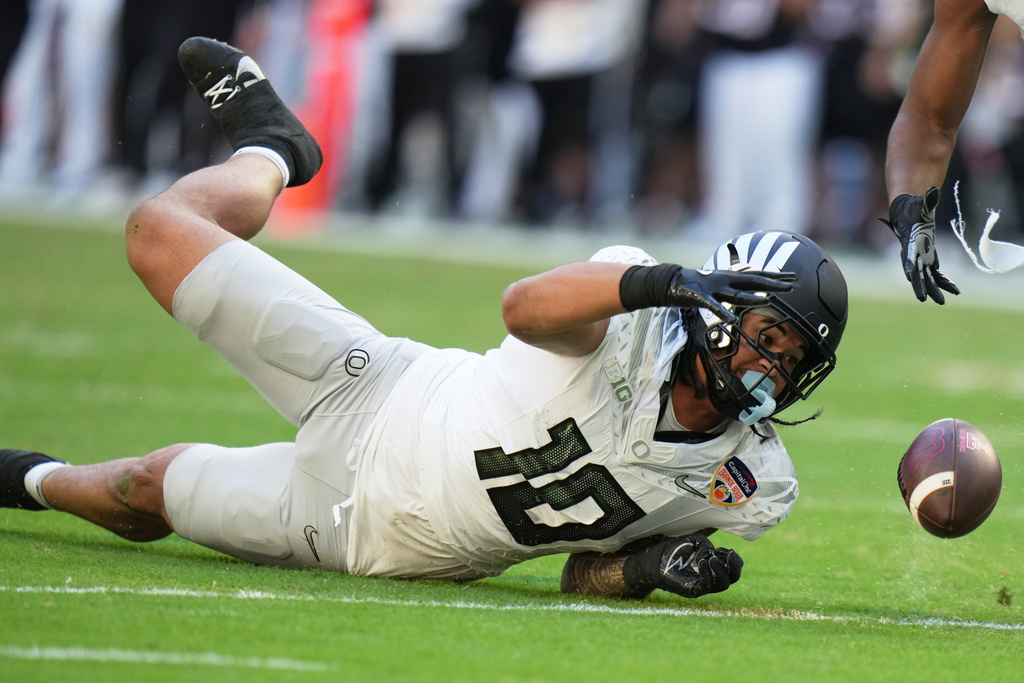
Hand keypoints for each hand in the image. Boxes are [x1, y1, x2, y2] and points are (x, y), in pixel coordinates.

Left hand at [621, 534, 742, 598]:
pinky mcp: (693, 590)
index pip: (732, 568)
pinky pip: (706, 586)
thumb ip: (705, 544)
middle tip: (730, 555)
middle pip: (733, 578)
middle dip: (735, 567)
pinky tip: (702, 561)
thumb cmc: (673, 550)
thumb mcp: (693, 541)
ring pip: (723, 584)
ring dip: (721, 570)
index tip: (727, 550)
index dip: (735, 559)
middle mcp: (711, 577)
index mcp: (714, 566)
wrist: (655, 560)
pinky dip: (707, 574)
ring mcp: (703, 585)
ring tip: (711, 558)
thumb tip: (712, 553)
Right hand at [666, 267, 794, 322]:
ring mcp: (713, 288)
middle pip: (752, 282)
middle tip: (792, 285)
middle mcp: (724, 280)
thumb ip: (732, 287)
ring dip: (752, 298)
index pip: (756, 276)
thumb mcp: (717, 285)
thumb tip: (746, 288)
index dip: (774, 276)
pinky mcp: (700, 297)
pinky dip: (721, 312)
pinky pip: (712, 306)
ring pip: (736, 295)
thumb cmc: (695, 286)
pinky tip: (730, 319)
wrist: (670, 282)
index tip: (793, 277)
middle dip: (772, 284)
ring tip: (768, 301)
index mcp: (729, 277)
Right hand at [883, 187, 959, 303]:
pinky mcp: (928, 256)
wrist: (907, 211)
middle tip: (924, 299)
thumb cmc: (913, 207)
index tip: (910, 277)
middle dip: (921, 286)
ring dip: (934, 288)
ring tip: (942, 301)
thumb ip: (927, 199)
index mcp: (910, 243)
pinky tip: (952, 289)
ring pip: (927, 276)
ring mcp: (921, 256)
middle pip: (916, 273)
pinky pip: (935, 272)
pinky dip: (943, 280)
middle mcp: (913, 253)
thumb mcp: (921, 203)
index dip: (909, 267)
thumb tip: (932, 190)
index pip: (908, 257)